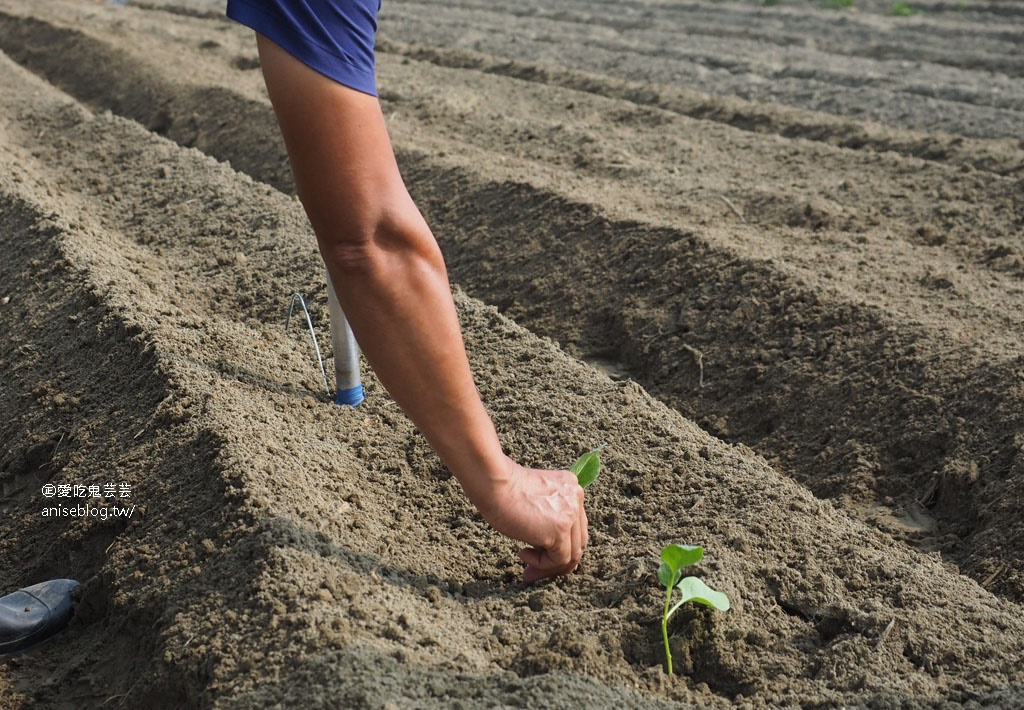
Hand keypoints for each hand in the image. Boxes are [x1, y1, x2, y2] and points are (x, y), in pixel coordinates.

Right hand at [471, 458, 587, 582]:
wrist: (495, 483)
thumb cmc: (504, 489)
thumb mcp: (536, 498)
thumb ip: (550, 513)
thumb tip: (547, 545)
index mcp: (572, 489)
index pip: (576, 526)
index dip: (560, 545)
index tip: (540, 553)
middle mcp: (576, 500)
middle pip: (577, 542)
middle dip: (556, 561)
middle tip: (535, 569)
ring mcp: (571, 515)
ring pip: (571, 554)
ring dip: (548, 567)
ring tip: (528, 570)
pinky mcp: (560, 530)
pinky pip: (559, 560)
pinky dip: (542, 565)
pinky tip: (524, 554)